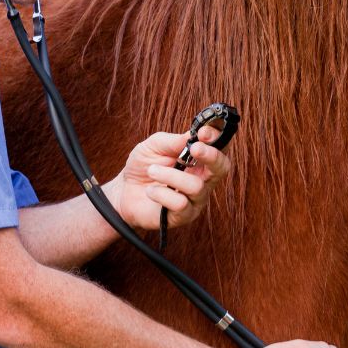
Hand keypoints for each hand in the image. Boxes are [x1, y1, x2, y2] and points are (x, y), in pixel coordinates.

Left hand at [105, 124, 231, 230]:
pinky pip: (180, 203)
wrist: (125, 192)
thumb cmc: (143, 166)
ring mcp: (195, 198)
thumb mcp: (153, 146)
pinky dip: (161, 193)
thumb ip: (173, 140)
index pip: (220, 146)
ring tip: (152, 170)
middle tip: (194, 148)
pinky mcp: (184, 215)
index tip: (204, 132)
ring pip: (196, 186)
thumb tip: (192, 135)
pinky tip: (150, 191)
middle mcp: (203, 178)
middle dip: (211, 155)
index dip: (217, 137)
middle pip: (222, 167)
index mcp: (199, 158)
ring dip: (170, 175)